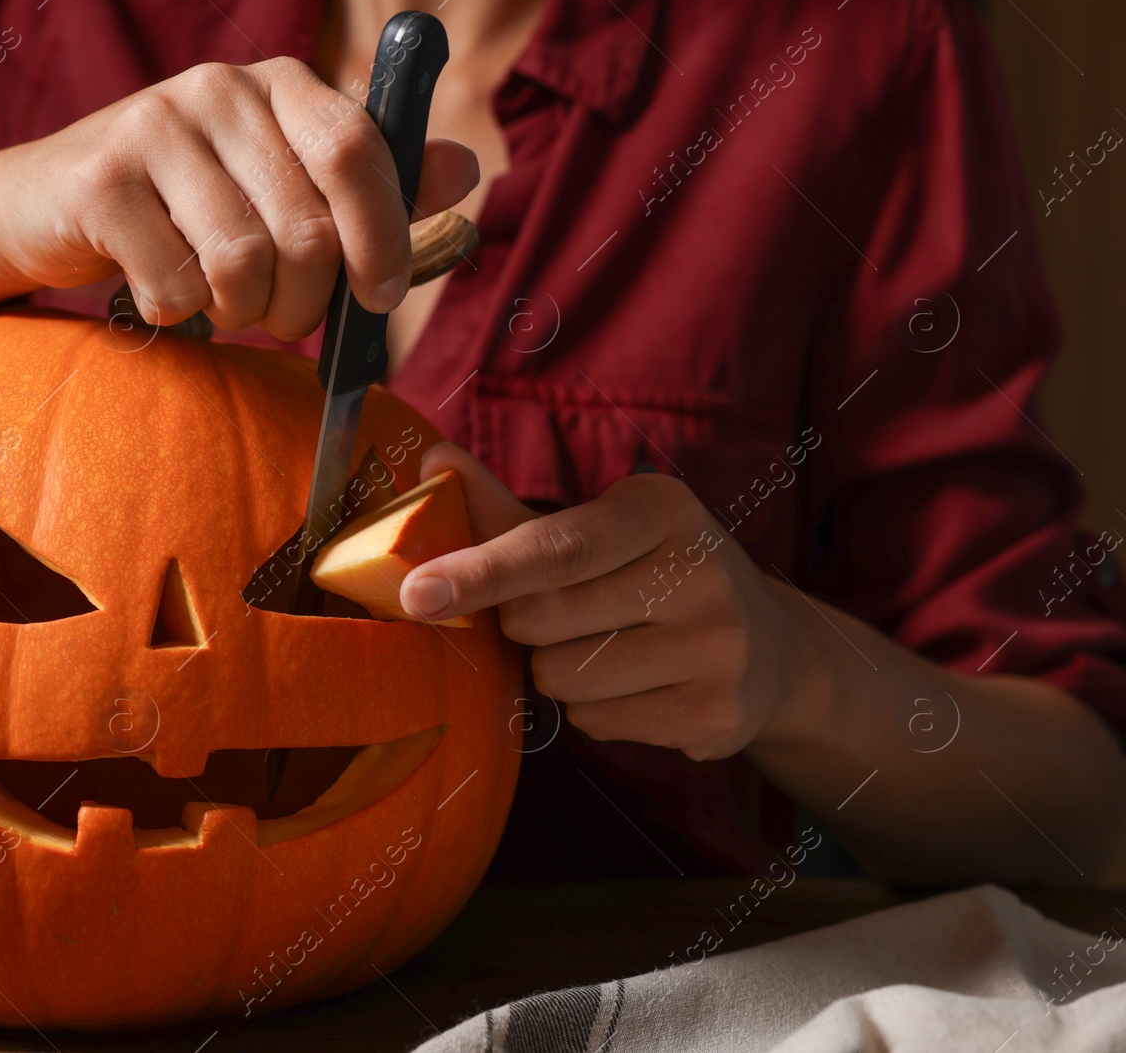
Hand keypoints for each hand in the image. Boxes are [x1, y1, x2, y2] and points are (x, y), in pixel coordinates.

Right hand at [0, 58, 478, 338]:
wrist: (45, 208)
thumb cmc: (186, 209)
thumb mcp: (282, 190)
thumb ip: (370, 188)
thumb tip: (463, 168)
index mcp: (280, 85)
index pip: (359, 149)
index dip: (383, 235)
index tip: (382, 297)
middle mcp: (220, 88)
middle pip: (306, 230)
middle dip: (303, 303)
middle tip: (281, 317)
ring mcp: (154, 125)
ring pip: (242, 264)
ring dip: (240, 313)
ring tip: (221, 303)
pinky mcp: (100, 179)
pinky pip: (175, 286)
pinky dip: (176, 314)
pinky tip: (161, 291)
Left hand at [399, 444, 830, 760]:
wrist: (771, 650)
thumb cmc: (654, 576)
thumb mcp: (598, 530)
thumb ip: (510, 509)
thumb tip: (432, 462)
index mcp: (662, 509)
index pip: (553, 547)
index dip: (480, 570)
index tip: (415, 593)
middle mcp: (700, 571)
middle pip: (540, 620)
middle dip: (526, 625)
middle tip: (568, 612)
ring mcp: (716, 648)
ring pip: (562, 679)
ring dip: (560, 672)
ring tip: (613, 649)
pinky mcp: (715, 715)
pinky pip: (596, 724)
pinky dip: (596, 711)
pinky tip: (641, 686)